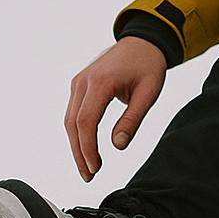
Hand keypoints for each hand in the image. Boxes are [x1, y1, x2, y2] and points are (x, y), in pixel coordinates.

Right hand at [65, 37, 167, 181]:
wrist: (142, 41)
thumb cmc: (148, 65)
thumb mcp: (148, 93)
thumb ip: (133, 119)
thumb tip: (118, 146)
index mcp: (101, 82)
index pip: (86, 121)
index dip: (87, 148)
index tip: (94, 168)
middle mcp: (83, 81)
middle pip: (73, 124)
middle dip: (79, 152)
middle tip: (89, 175)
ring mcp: (79, 82)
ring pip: (69, 119)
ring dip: (77, 145)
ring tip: (88, 168)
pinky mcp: (79, 84)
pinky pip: (73, 112)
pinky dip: (78, 132)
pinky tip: (86, 148)